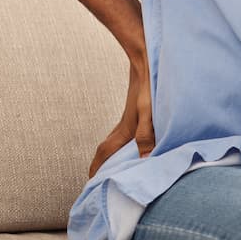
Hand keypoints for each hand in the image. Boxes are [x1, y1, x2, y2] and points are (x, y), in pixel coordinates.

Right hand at [88, 58, 153, 177]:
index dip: (97, 169)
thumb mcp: (150, 111)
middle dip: (103, 165)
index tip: (90, 183)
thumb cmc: (148, 84)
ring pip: (116, 140)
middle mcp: (124, 125)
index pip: (105, 153)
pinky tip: (137, 141)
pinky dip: (126, 142)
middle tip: (101, 179)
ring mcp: (130, 116)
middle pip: (107, 149)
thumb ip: (147, 134)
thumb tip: (144, 159)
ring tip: (118, 167)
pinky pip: (126, 131)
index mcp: (125, 129)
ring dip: (114, 154)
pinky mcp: (137, 109)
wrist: (145, 56)